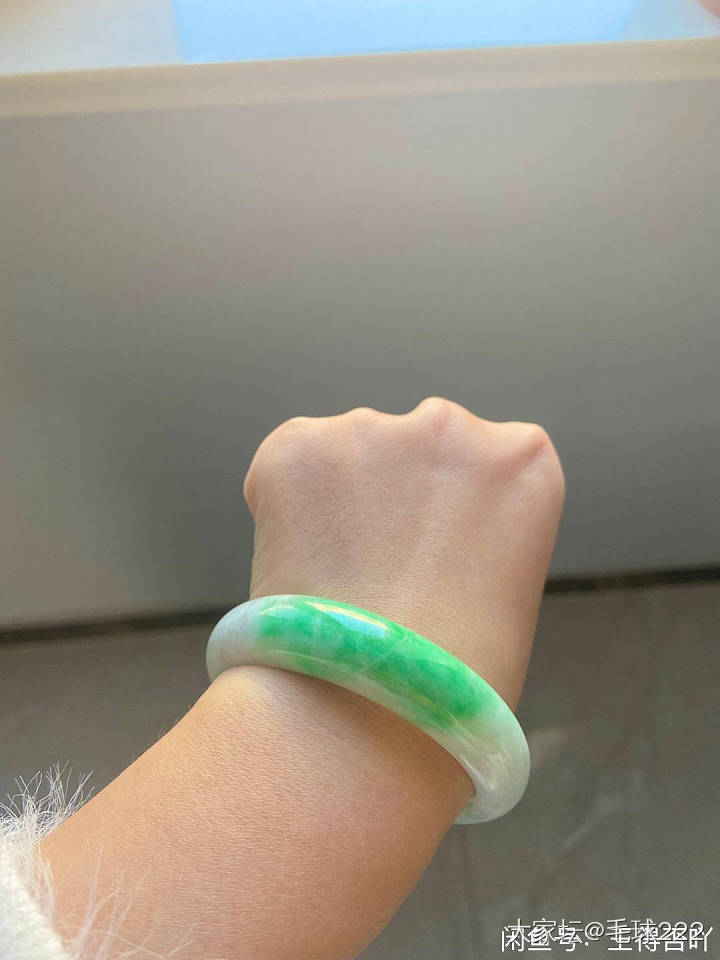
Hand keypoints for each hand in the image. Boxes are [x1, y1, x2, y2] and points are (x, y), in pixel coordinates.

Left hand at [244, 397, 564, 709]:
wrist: (374, 713)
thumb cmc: (464, 685)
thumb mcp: (507, 589)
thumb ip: (474, 533)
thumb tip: (419, 531)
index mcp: (523, 460)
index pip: (481, 460)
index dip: (448, 512)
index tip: (432, 556)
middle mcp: (451, 424)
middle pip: (411, 446)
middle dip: (392, 494)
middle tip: (376, 570)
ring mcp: (371, 429)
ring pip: (346, 456)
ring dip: (336, 502)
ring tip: (332, 580)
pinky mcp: (298, 446)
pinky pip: (285, 467)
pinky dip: (281, 509)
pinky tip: (296, 565)